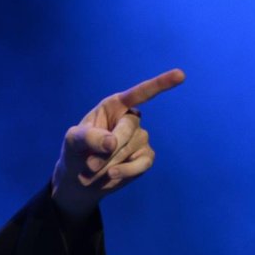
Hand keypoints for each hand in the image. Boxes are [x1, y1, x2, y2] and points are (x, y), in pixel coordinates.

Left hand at [51, 69, 184, 220]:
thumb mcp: (73, 140)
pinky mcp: (145, 157)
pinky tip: (112, 175)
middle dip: (108, 146)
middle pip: (128, 127)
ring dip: (110, 162)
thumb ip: (89, 137)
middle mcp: (130, 119)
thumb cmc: (76, 151)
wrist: (80, 179)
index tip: (181, 75)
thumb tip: (113, 142)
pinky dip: (126, 171)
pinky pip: (143, 163)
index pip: (139, 93)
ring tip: (94, 168)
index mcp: (114, 106)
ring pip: (132, 147)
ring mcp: (140, 138)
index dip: (160, 84)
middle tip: (90, 163)